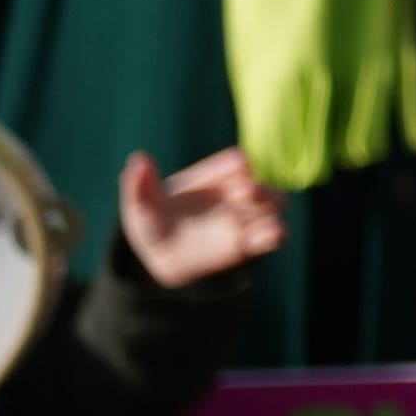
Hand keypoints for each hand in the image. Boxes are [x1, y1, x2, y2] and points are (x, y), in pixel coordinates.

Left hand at [117, 148, 282, 290]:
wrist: (160, 258)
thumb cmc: (150, 223)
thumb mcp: (139, 204)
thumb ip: (139, 184)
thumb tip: (139, 158)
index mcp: (213, 177)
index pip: (235, 163)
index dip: (238, 165)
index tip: (238, 168)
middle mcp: (234, 194)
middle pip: (261, 182)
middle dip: (259, 187)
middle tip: (244, 194)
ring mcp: (244, 218)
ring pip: (276, 204)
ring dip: (272, 206)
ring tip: (260, 217)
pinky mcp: (250, 243)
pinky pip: (275, 236)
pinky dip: (275, 233)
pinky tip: (265, 235)